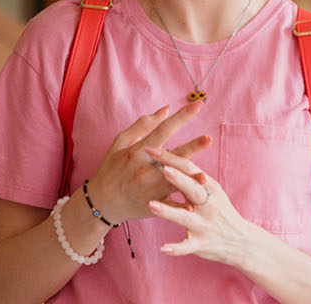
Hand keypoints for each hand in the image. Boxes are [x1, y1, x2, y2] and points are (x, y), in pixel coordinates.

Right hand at [85, 100, 213, 222]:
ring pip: (175, 182)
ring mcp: (150, 188)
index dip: (182, 117)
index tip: (198, 105)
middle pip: (173, 156)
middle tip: (209, 139)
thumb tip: (167, 109)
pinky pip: (172, 205)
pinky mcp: (154, 204)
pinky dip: (183, 205)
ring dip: (191, 179)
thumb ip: (143, 125)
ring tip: (206, 177)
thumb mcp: (120, 143)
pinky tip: (195, 203)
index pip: (163, 130)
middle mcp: (145, 169)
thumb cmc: (112, 169)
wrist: (101, 202)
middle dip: (192, 147)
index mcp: (138, 151)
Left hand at [146, 148, 254, 264]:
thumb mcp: (213, 193)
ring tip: (151, 205)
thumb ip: (195, 180)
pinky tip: (163, 248)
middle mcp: (209, 205)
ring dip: (168, 211)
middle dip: (177, 178)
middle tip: (162, 168)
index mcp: (210, 189)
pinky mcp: (201, 244)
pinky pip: (187, 246)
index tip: (152, 149)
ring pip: (185, 217)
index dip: (172, 158)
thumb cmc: (222, 213)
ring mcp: (205, 225)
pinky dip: (176, 248)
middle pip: (192, 189)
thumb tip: (172, 160)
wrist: (242, 241)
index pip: (190, 169)